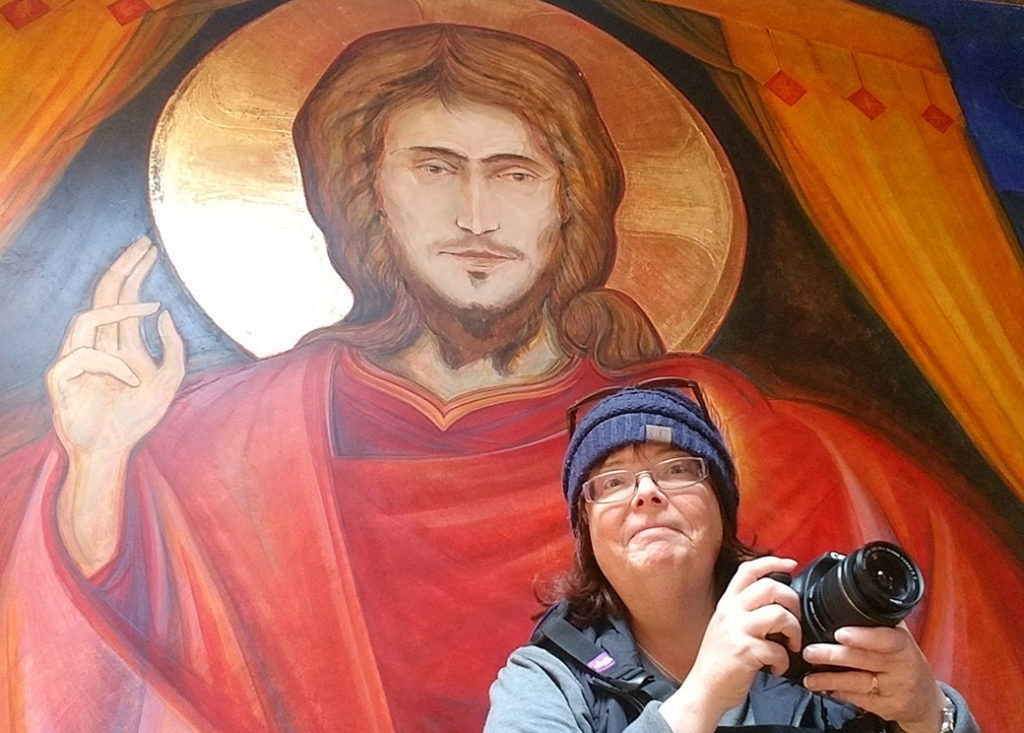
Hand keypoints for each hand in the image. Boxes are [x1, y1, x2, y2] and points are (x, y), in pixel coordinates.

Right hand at [46, 236, 184, 457]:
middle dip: (123, 267)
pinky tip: (130, 378)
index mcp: (120, 342)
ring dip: (120, 310)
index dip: (135, 272)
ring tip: (149, 305)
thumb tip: (164, 313)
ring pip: (87, 318)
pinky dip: (109, 364)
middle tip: (142, 244)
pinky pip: (79, 356)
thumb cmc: (137, 417)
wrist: (113, 449)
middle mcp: (97, 344)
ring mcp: (76, 358)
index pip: (124, 297)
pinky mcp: (61, 378)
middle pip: (104, 295)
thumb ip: (173, 349)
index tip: (150, 249)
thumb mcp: (169, 382)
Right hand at [660, 556, 801, 729]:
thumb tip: (774, 602)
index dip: (772, 561)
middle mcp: (731, 613)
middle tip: (794, 619)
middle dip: (793, 602)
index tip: (790, 564)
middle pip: (771, 587)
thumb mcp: (725, 626)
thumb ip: (743, 610)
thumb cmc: (718, 662)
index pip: (748, 570)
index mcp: (727, 604)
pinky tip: (778, 668)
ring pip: (779, 614)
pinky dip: (784, 661)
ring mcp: (737, 631)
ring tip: (791, 645)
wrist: (704, 690)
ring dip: (794, 631)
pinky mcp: (745, 652)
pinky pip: (778, 649)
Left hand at [802, 624, 945, 732]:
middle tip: (810, 652)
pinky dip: (838, 693)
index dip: (863, 636)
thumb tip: (848, 598)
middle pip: (865, 660)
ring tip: (809, 677)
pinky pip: (858, 700)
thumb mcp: (901, 640)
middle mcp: (901, 668)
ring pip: (858, 683)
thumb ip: (879, 622)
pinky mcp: (886, 708)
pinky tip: (822, 688)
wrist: (926, 701)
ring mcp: (894, 690)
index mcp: (904, 646)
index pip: (887, 639)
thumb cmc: (907, 663)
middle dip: (834, 655)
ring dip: (830, 679)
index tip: (840, 633)